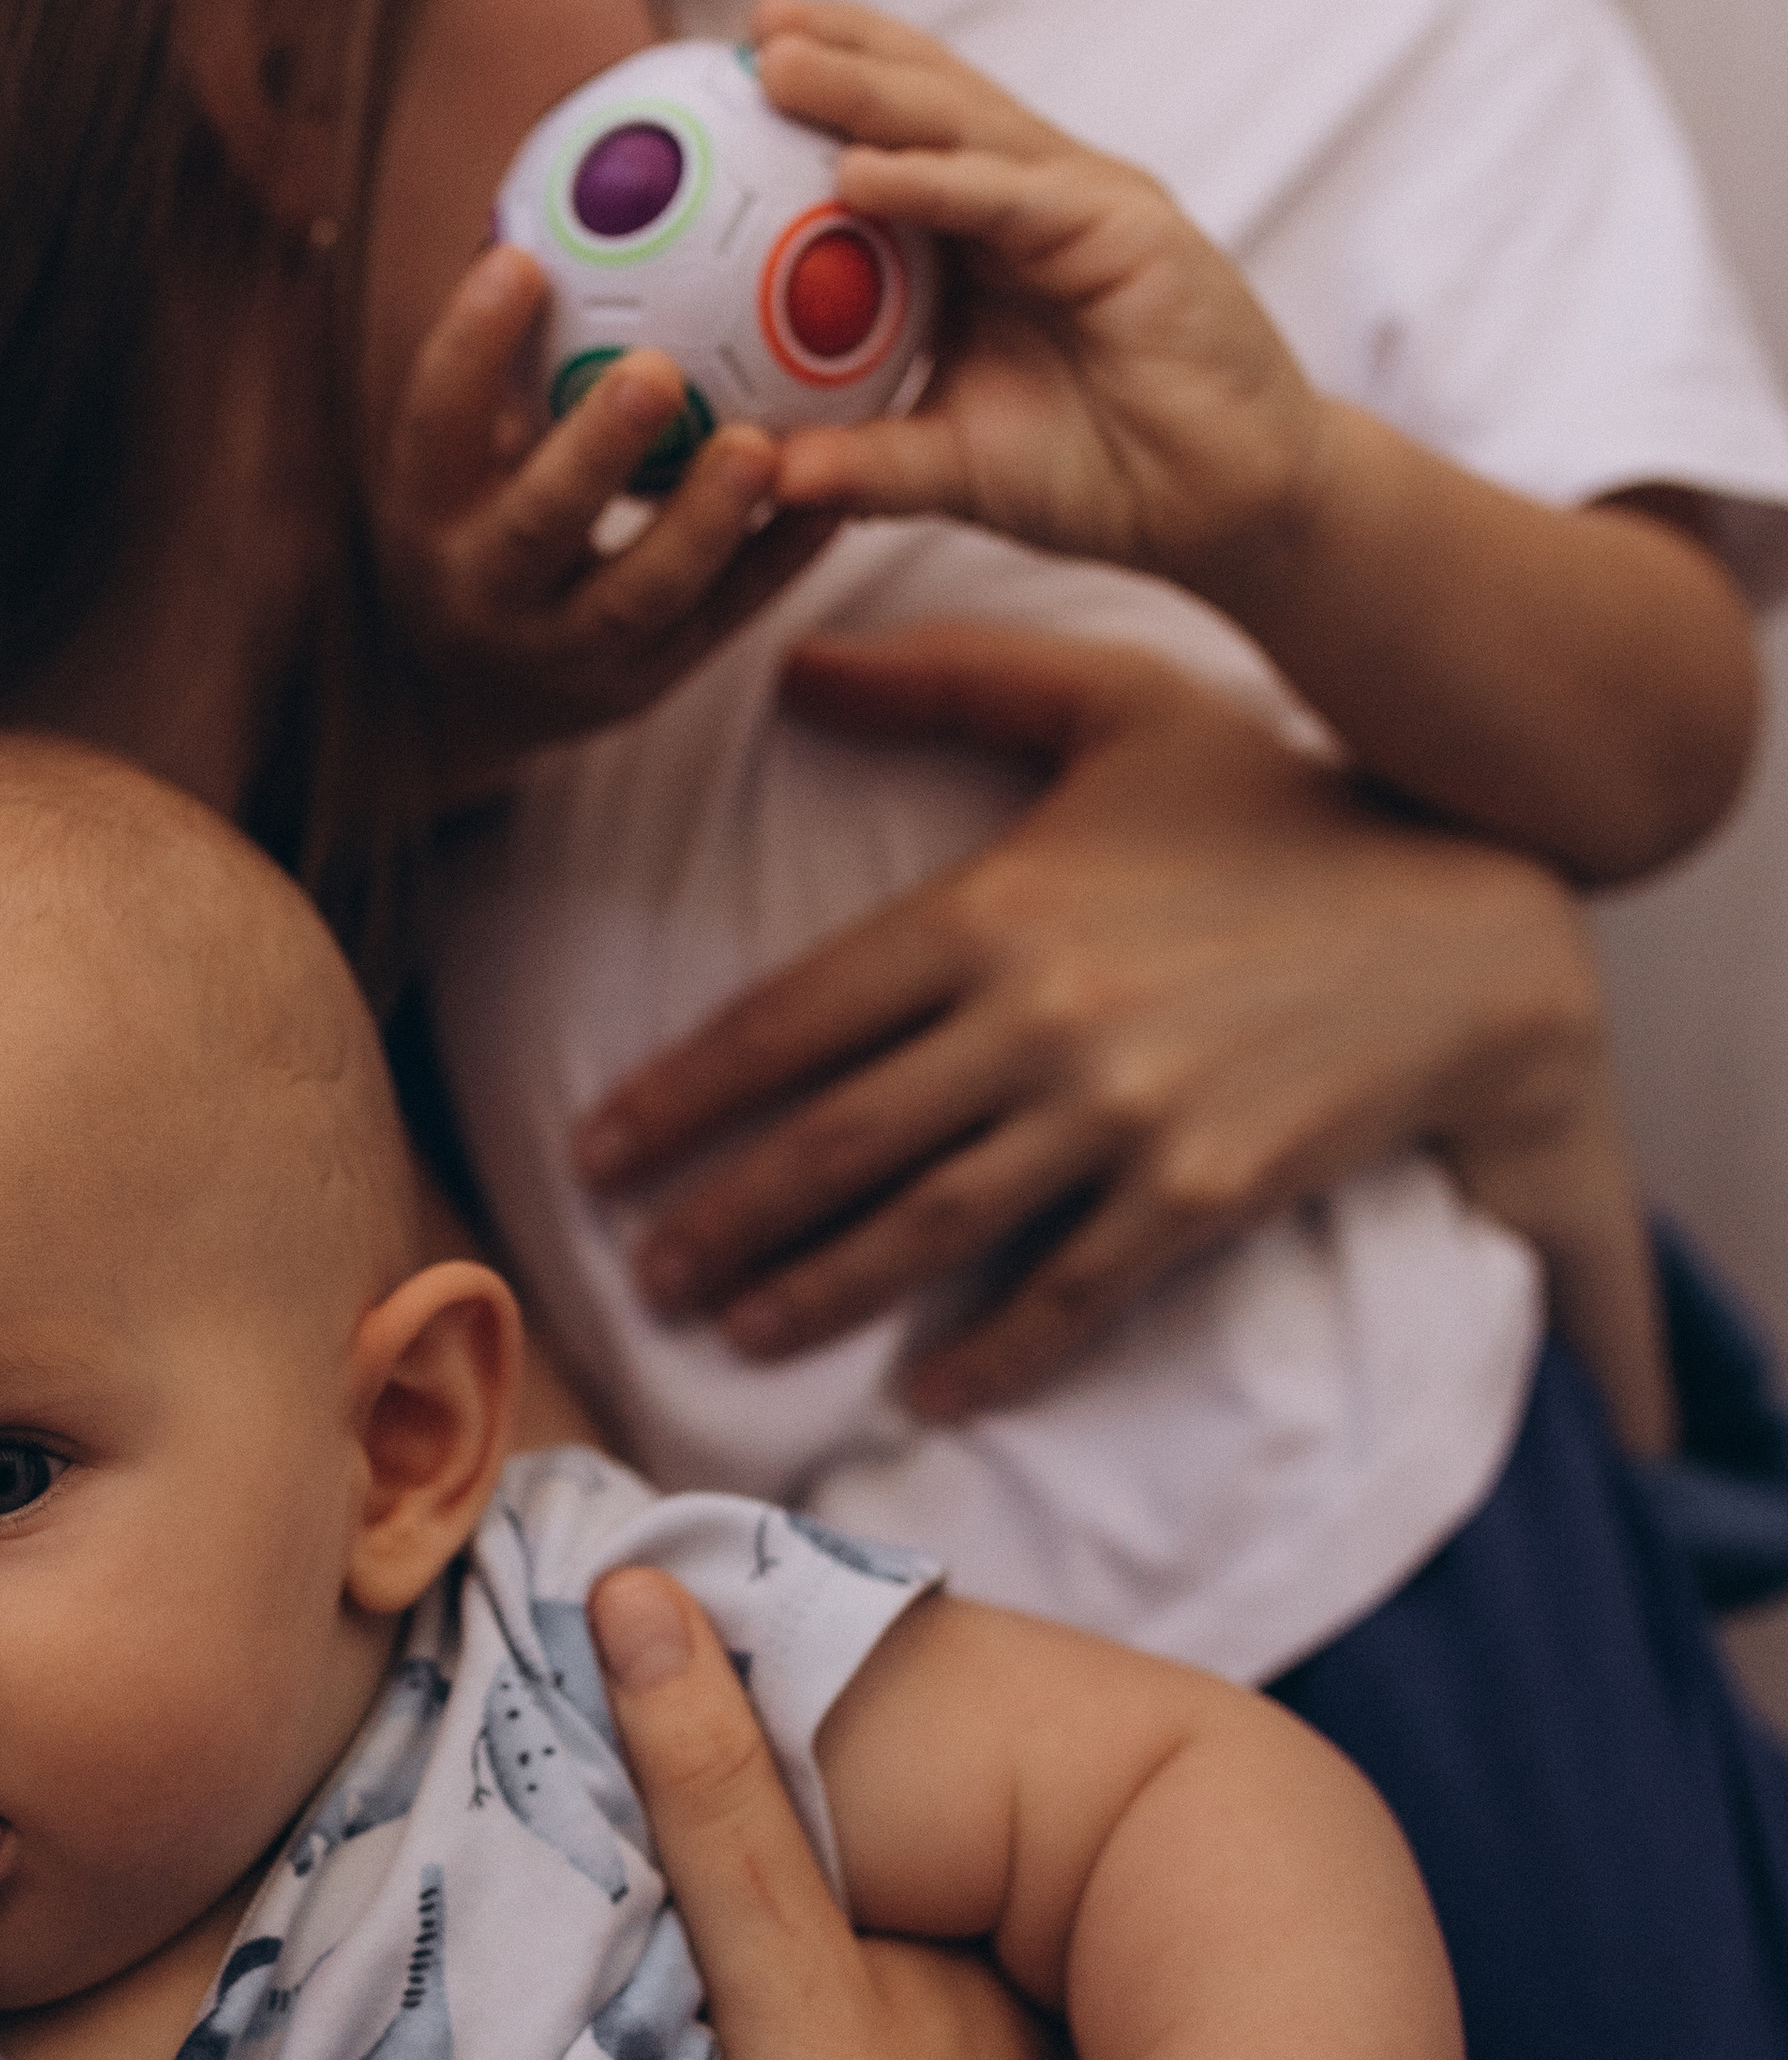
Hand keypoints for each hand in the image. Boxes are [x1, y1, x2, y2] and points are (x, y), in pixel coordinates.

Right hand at [373, 239, 836, 790]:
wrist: (470, 696)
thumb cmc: (477, 516)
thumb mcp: (458, 450)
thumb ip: (500, 350)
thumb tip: (553, 180)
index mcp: (425, 512)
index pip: (433, 423)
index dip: (469, 345)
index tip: (520, 256)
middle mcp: (483, 591)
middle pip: (536, 523)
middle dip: (592, 450)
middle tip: (656, 367)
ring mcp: (565, 653)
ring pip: (639, 592)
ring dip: (704, 521)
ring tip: (761, 447)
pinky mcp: (643, 685)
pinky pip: (721, 620)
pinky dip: (775, 561)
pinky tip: (833, 493)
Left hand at [577, 620, 1608, 1413]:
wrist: (1464, 928)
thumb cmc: (1275, 802)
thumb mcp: (1116, 704)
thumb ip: (947, 678)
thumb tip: (792, 667)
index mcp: (990, 907)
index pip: (791, 1020)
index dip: (681, 1096)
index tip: (596, 1152)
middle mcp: (1038, 1022)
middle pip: (835, 1143)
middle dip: (719, 1217)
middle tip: (637, 1271)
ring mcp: (1120, 1119)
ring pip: (926, 1231)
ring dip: (813, 1293)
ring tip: (731, 1332)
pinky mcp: (1198, 1195)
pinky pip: (1067, 1296)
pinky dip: (991, 1355)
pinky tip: (923, 1392)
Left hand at [746, 0, 1327, 586]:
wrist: (1226, 509)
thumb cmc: (1098, 477)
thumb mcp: (954, 470)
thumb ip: (863, 462)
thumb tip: (753, 476)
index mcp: (983, 233)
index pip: (895, 136)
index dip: (819, 94)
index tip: (717, 78)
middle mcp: (1028, 196)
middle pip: (922, 100)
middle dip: (836, 50)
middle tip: (743, 26)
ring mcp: (1080, 201)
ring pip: (961, 125)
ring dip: (866, 90)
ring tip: (778, 62)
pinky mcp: (1127, 229)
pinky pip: (1010, 197)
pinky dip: (933, 182)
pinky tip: (856, 173)